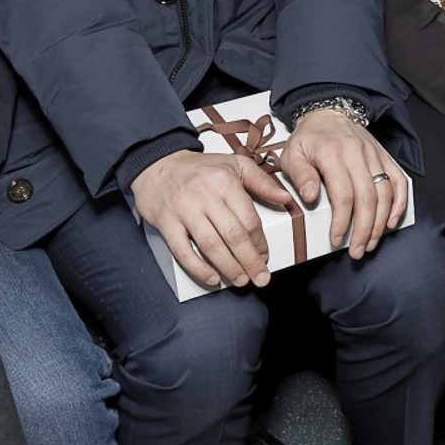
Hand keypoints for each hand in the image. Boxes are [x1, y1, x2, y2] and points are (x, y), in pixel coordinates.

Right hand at [132, 149, 294, 288]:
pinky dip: (198, 268)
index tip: (266, 256)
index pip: (248, 219)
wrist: (158, 165)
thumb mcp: (235, 165)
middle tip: (260, 277)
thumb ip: (262, 182)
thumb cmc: (200, 169)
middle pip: (233, 235)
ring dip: (229, 267)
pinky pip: (182, 250)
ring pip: (211, 245)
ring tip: (240, 280)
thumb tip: (286, 198)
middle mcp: (204, 194)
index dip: (260, 242)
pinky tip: (212, 278)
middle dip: (250, 260)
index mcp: (225, 180)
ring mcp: (183, 209)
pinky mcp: (165, 221)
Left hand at [275, 109, 406, 258]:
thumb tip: (310, 197)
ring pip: (385, 193)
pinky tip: (391, 222)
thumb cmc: (308, 139)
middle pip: (368, 198)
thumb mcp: (292, 154)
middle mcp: (357, 153)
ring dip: (380, 223)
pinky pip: (399, 181)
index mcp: (332, 154)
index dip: (342, 222)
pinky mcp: (385, 156)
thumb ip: (300, 175)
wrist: (328, 112)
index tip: (337, 241)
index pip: (343, 195)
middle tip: (357, 251)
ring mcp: (374, 155)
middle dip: (364, 229)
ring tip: (371, 243)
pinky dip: (400, 203)